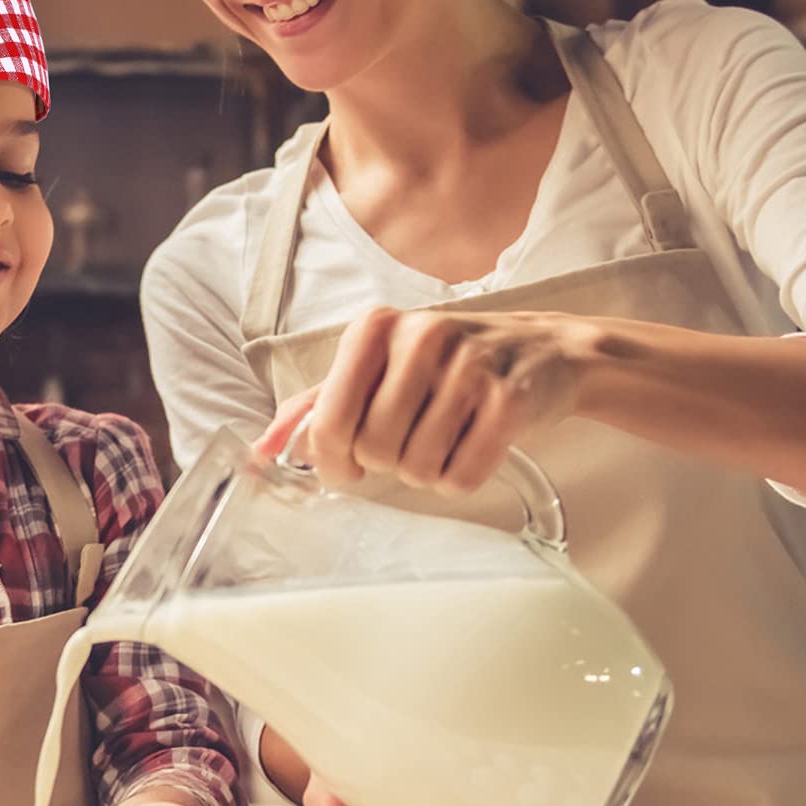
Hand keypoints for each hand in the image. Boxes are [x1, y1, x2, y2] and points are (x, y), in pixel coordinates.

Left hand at [256, 307, 600, 495]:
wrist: (545, 351)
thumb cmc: (446, 364)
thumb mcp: (378, 366)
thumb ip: (315, 404)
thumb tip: (261, 450)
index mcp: (375, 328)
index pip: (330, 420)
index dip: (334, 460)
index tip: (351, 464)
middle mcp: (420, 337)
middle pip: (375, 450)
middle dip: (389, 463)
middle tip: (412, 440)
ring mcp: (470, 366)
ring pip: (418, 468)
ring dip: (427, 472)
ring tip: (446, 438)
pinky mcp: (511, 399)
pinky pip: (463, 475)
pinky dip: (462, 477)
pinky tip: (474, 445)